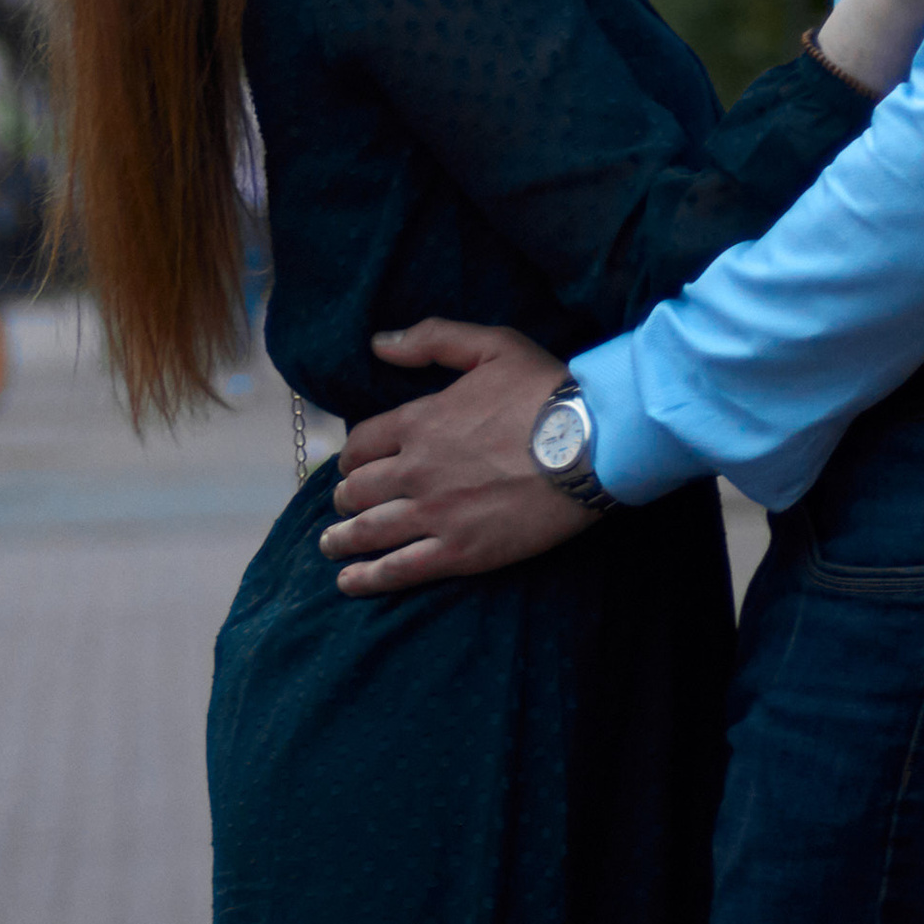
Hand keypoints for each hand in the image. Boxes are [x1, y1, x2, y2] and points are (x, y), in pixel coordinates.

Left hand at [319, 320, 584, 594]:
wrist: (592, 443)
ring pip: (369, 531)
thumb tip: (379, 344)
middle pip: (358, 490)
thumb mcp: (490, 345)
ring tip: (331, 546)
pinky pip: (400, 568)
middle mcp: (415, 469)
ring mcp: (435, 513)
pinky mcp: (460, 551)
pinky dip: (368, 577)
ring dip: (341, 539)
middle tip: (344, 506)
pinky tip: (349, 583)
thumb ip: (431, 339)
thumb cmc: (545, 390)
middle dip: (345, 498)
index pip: (362, 443)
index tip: (355, 466)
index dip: (353, 456)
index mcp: (418, 422)